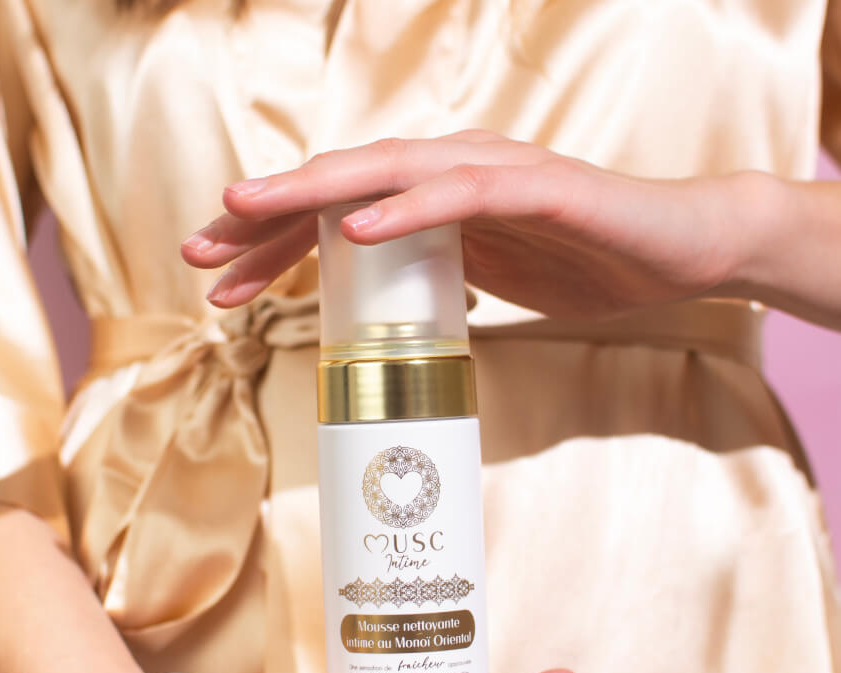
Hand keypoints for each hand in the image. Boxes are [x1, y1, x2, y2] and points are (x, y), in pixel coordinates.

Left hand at [181, 130, 763, 318]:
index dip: (272, 244)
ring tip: (245, 211)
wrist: (676, 252)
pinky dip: (410, 210)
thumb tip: (383, 296)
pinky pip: (464, 196)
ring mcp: (496, 175)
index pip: (337, 215)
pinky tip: (358, 227)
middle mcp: (453, 174)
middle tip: (197, 249)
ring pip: (388, 175)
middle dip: (265, 218)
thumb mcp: (488, 276)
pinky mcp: (541, 190)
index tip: (217, 279)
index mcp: (434, 201)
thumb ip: (434, 274)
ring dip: (313, 194)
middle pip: (342, 188)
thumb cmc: (582, 262)